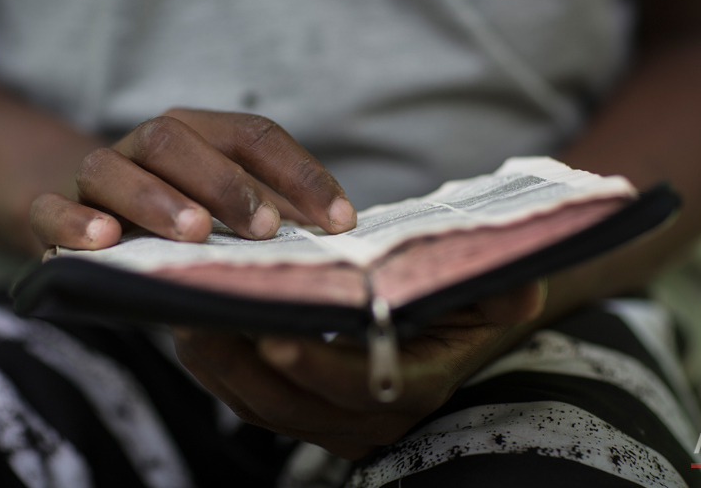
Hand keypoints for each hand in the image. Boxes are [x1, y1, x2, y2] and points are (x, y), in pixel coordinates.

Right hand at [29, 108, 356, 248]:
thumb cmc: (184, 219)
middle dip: (224, 183)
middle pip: (177, 140)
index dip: (302, 174)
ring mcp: (98, 176)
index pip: (254, 135)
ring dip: (156, 198)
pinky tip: (104, 241)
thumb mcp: (235, 214)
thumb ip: (276, 218)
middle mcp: (148, 145)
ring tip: (193, 233)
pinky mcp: (52, 212)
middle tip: (264, 228)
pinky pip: (50, 209)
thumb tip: (340, 240)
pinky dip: (74, 222)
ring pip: (113, 167)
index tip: (343, 222)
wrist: (96, 222)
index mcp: (200, 135)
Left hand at [172, 279, 546, 458]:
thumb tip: (514, 280)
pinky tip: (197, 320)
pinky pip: (246, 397)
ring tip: (186, 310)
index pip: (356, 387)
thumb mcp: (501, 294)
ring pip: (257, 403)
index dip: (314, 366)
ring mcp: (328, 419)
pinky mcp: (301, 408)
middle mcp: (366, 417)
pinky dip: (217, 364)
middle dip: (239, 360)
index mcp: (411, 389)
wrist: (458, 329)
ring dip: (218, 361)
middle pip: (288, 403)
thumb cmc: (470, 305)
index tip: (274, 334)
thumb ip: (505, 290)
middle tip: (201, 313)